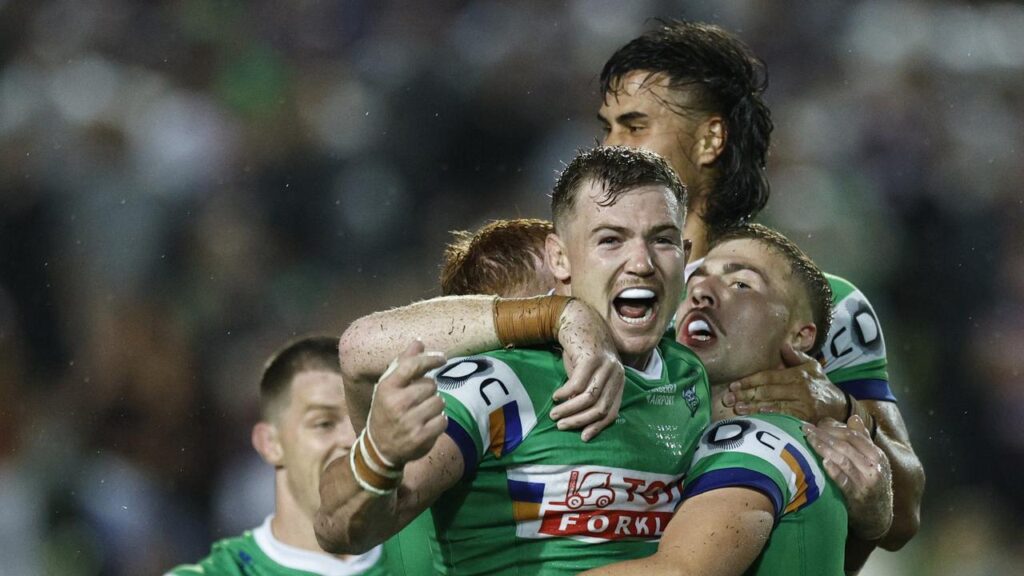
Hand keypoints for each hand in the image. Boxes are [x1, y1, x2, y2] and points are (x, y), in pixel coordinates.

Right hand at [366, 340, 447, 465]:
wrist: (380, 448)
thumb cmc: (386, 410)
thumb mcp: (388, 387)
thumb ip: (403, 363)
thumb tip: (418, 342)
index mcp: (386, 388)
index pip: (412, 366)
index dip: (430, 359)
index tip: (442, 358)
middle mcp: (396, 404)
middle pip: (431, 385)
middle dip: (429, 390)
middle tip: (418, 399)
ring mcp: (409, 422)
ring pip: (440, 402)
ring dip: (435, 405)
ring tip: (422, 412)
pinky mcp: (420, 438)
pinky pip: (443, 420)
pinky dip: (440, 421)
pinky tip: (427, 424)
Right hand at [549, 299, 623, 441]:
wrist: (578, 319)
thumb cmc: (582, 350)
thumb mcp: (590, 373)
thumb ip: (590, 391)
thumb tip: (580, 418)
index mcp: (619, 380)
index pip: (612, 412)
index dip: (598, 426)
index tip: (583, 437)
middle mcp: (616, 373)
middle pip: (600, 407)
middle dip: (579, 420)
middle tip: (561, 425)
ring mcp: (605, 365)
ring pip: (588, 398)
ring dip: (569, 409)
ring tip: (555, 414)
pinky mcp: (590, 357)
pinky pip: (577, 384)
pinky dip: (565, 394)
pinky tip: (556, 396)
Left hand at [722, 342, 844, 422]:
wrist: (840, 405)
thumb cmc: (820, 384)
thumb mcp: (811, 366)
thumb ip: (795, 356)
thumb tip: (782, 344)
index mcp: (797, 374)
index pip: (769, 376)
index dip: (750, 380)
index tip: (734, 385)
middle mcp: (799, 388)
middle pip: (768, 391)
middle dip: (746, 395)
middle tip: (729, 398)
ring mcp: (803, 404)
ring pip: (773, 405)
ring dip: (753, 407)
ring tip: (737, 408)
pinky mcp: (805, 418)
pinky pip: (784, 416)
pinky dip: (770, 417)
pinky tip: (756, 418)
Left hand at [804, 416, 892, 540]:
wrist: (879, 516)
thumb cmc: (871, 483)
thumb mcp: (873, 461)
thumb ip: (863, 440)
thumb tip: (853, 418)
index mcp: (876, 454)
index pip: (852, 435)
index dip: (832, 427)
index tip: (815, 424)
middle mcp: (873, 465)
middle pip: (846, 445)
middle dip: (823, 435)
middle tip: (805, 429)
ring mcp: (866, 481)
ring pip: (844, 459)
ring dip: (824, 448)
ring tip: (809, 440)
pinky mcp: (858, 496)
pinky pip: (845, 481)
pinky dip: (834, 471)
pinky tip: (823, 462)